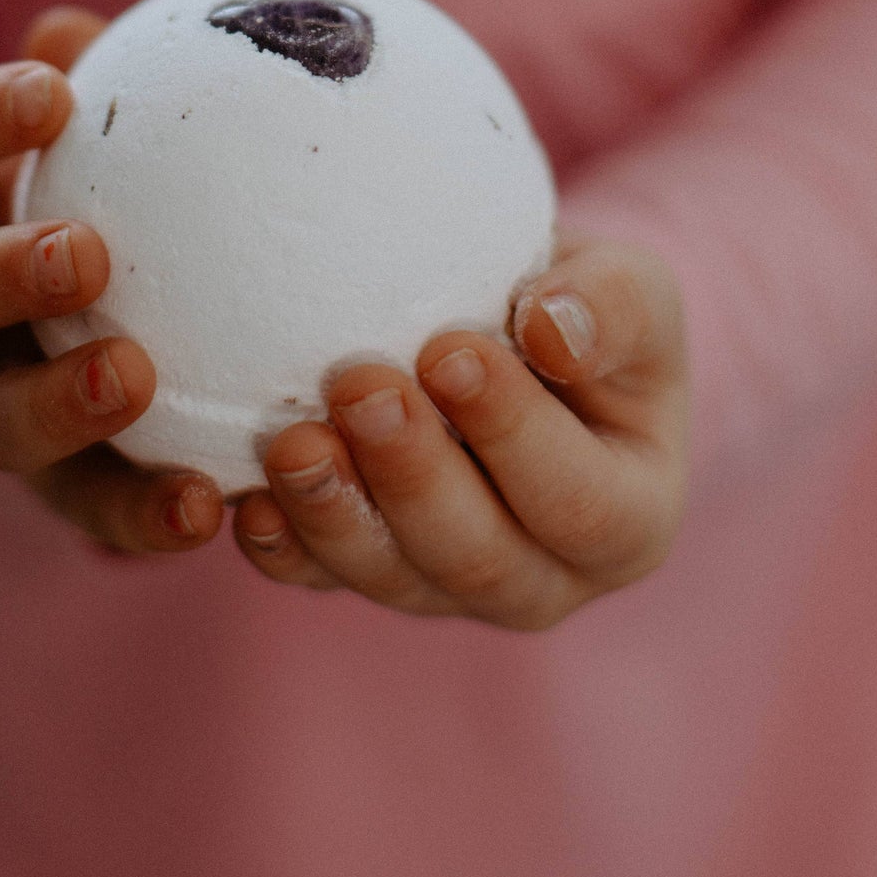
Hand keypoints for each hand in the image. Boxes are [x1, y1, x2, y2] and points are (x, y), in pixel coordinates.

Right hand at [0, 7, 223, 555]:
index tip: (52, 92)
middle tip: (84, 254)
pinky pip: (86, 513)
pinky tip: (205, 505)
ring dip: (56, 402)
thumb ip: (111, 92)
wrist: (100, 350)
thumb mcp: (111, 142)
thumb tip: (79, 26)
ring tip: (134, 379)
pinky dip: (138, 514)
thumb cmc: (123, 199)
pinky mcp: (58, 494)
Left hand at [232, 237, 688, 629]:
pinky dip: (283, 544)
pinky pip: (322, 578)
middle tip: (359, 385)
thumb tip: (552, 329)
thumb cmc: (590, 308)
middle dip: (411, 476)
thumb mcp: (632, 290)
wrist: (522, 330)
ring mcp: (451, 586)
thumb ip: (612, 307)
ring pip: (393, 579)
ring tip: (291, 440)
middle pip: (478, 558)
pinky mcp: (375, 571)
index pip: (577, 499)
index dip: (511, 433)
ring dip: (336, 514)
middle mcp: (546, 578)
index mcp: (630, 521)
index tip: (449, 350)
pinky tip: (244, 497)